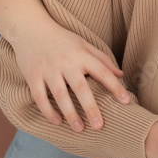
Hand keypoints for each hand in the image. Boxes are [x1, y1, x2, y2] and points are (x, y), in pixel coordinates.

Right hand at [11, 19, 130, 130]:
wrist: (31, 28)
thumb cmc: (62, 39)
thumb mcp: (84, 44)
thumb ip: (102, 59)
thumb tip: (121, 75)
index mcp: (81, 55)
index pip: (102, 72)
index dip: (115, 87)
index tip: (126, 102)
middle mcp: (66, 62)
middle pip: (81, 88)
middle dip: (91, 108)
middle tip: (99, 126)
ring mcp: (48, 69)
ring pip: (60, 95)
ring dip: (70, 113)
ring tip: (79, 129)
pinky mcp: (32, 76)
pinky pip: (40, 97)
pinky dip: (48, 111)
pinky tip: (57, 122)